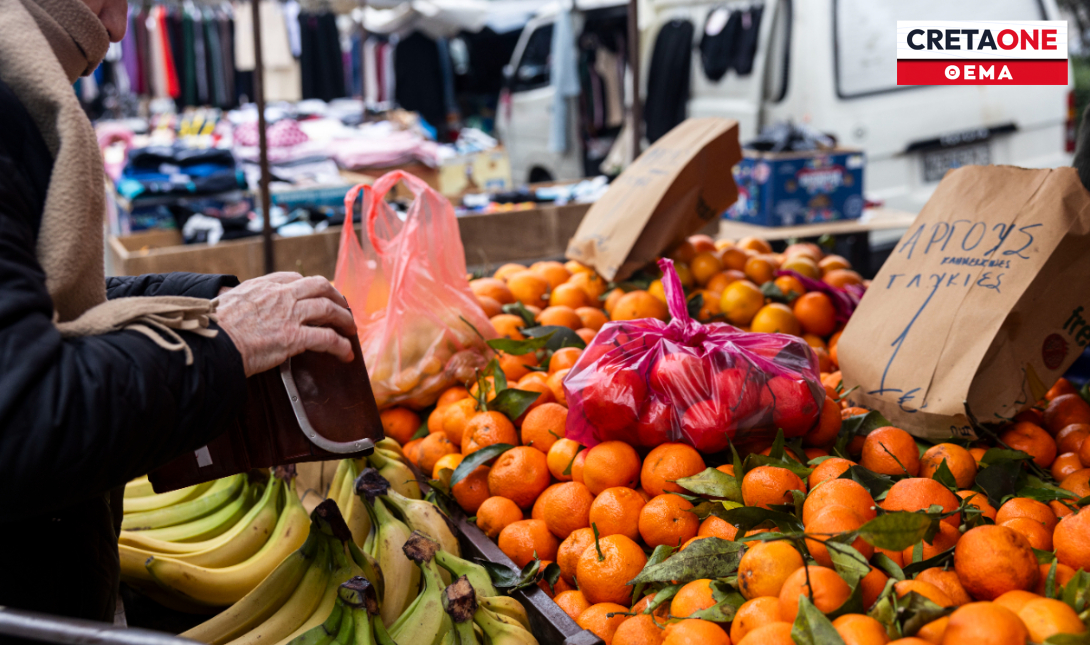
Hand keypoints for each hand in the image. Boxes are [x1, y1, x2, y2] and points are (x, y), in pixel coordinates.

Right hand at [215, 273, 355, 376]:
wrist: (211, 345)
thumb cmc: (212, 329)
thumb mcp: (225, 303)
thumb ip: (240, 301)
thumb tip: (236, 305)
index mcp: (262, 285)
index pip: (294, 278)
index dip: (310, 286)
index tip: (316, 295)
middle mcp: (280, 295)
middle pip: (319, 286)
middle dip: (336, 296)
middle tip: (342, 308)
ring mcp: (289, 314)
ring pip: (329, 309)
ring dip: (345, 319)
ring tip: (351, 330)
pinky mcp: (294, 337)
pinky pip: (327, 338)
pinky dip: (341, 346)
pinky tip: (346, 354)